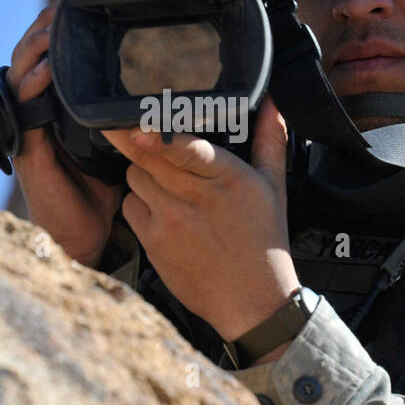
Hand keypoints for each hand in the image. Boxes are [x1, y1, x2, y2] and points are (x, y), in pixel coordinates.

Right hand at [5, 5, 124, 266]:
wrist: (94, 238)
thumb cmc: (109, 193)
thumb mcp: (124, 144)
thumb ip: (131, 116)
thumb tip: (163, 86)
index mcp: (58, 111)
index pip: (49, 62)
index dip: (53, 35)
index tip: (68, 9)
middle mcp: (39, 117)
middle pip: (29, 62)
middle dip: (40, 32)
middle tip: (55, 9)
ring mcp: (30, 133)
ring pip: (20, 80)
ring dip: (33, 51)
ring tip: (48, 29)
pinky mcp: (28, 152)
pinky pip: (25, 113)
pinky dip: (33, 88)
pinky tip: (45, 71)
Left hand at [101, 96, 299, 341]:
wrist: (253, 302)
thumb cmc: (264, 242)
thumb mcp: (275, 188)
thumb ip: (270, 140)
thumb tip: (271, 103)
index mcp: (227, 178)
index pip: (184, 148)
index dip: (157, 133)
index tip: (138, 123)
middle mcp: (196, 198)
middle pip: (147, 156)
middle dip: (144, 144)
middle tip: (145, 138)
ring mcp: (171, 221)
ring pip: (135, 176)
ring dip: (144, 174)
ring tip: (167, 185)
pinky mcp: (154, 242)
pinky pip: (130, 206)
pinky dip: (140, 204)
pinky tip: (162, 211)